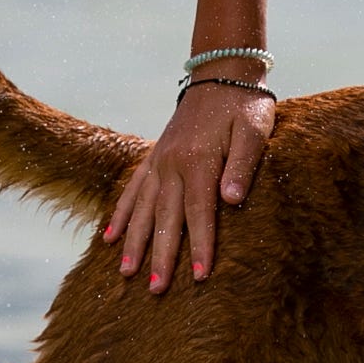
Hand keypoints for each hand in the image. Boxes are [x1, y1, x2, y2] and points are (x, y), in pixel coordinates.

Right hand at [105, 83, 274, 291]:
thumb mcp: (255, 131)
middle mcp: (173, 164)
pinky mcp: (154, 156)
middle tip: (156, 291)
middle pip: (167, 218)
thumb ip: (243, 165)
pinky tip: (108, 238)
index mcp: (200, 160)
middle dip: (161, 256)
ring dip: (134, 242)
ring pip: (144, 208)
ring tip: (125, 273)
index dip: (201, 246)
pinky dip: (121, 214)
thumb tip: (231, 201)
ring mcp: (159, 160)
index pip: (200, 213)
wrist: (222, 72)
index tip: (200, 277)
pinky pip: (132, 189)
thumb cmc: (246, 105)